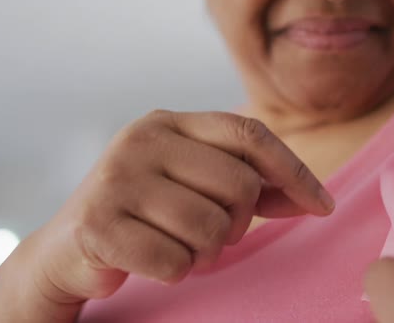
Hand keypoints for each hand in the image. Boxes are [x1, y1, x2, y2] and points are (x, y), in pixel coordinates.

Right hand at [24, 111, 333, 303]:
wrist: (70, 246)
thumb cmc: (145, 213)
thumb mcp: (193, 185)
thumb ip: (247, 184)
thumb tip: (311, 198)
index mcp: (169, 123)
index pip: (248, 133)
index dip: (293, 170)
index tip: (322, 206)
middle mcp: (141, 140)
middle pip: (239, 185)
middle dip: (238, 224)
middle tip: (213, 234)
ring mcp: (117, 179)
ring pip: (210, 228)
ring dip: (206, 252)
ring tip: (179, 246)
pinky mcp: (99, 223)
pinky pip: (176, 261)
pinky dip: (176, 271)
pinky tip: (153, 260)